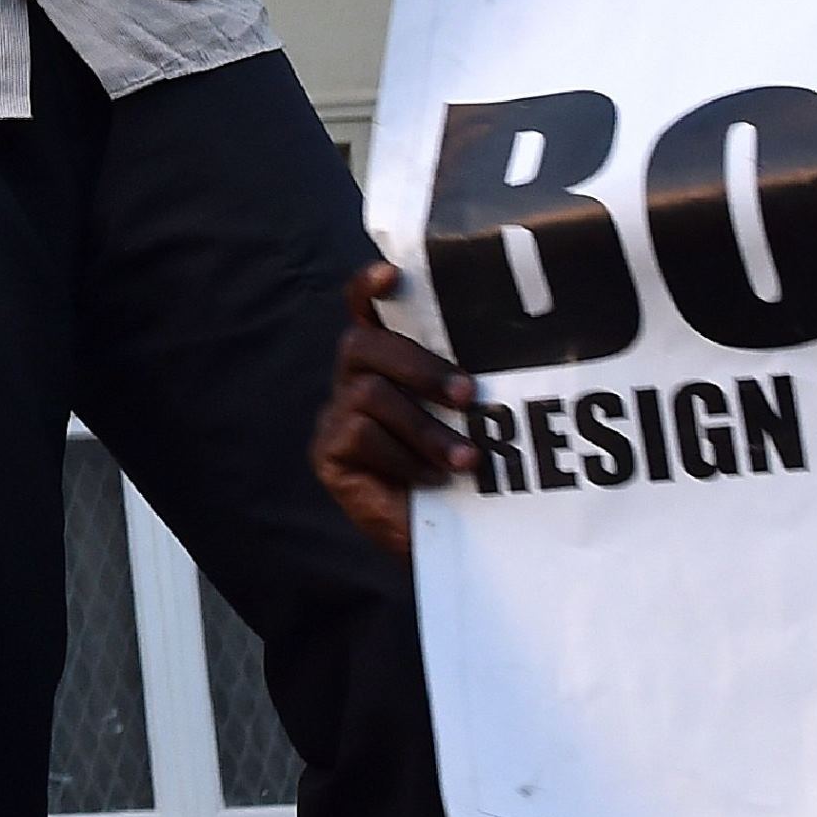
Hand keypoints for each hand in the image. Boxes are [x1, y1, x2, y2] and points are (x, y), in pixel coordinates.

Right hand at [307, 265, 473, 558]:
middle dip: (419, 365)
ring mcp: (335, 417)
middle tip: (468, 395)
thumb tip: (489, 364)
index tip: (391, 275)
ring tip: (465, 460)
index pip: (364, 312)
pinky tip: (429, 479)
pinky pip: (359, 433)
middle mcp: (353, 382)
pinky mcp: (327, 453)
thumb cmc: (463, 473)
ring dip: (425, 428)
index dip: (367, 289)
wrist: (448, 542)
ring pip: (368, 392)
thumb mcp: (468, 419)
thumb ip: (462, 386)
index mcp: (386, 365)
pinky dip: (403, 457)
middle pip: (362, 343)